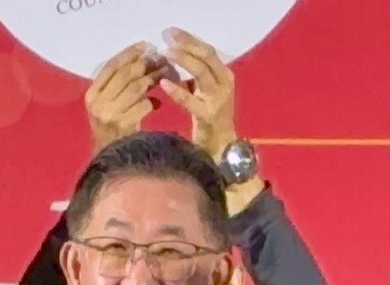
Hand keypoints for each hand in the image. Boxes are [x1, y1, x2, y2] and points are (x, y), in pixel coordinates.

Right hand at [85, 42, 167, 152]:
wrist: (109, 163)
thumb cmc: (112, 132)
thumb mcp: (108, 106)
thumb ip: (119, 86)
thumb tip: (145, 58)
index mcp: (91, 95)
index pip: (110, 67)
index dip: (129, 54)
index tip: (145, 46)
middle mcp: (97, 104)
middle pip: (125, 75)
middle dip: (145, 65)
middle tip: (161, 60)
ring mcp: (110, 116)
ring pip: (136, 88)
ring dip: (153, 79)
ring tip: (164, 76)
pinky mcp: (123, 127)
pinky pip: (144, 106)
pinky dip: (153, 103)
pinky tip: (156, 105)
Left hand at [158, 28, 235, 160]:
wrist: (221, 147)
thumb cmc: (209, 118)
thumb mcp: (204, 91)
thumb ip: (195, 75)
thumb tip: (174, 55)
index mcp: (224, 75)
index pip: (208, 51)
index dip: (190, 40)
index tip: (172, 32)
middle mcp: (225, 83)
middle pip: (207, 56)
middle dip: (186, 44)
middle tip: (167, 38)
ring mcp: (219, 99)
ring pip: (202, 73)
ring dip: (183, 60)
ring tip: (166, 54)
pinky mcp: (209, 115)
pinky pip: (191, 100)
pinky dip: (177, 91)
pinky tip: (164, 84)